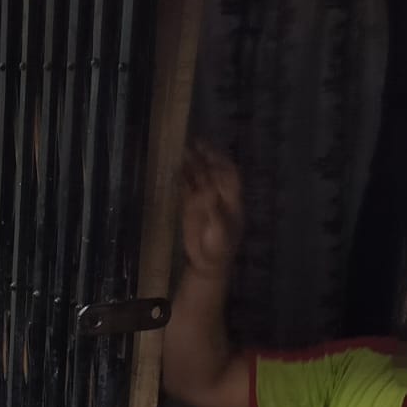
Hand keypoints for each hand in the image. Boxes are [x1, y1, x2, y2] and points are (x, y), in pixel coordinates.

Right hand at [181, 143, 243, 275]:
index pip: (229, 175)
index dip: (221, 161)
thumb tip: (209, 192)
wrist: (207, 264)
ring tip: (181, 149)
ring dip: (192, 163)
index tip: (211, 151)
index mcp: (231, 200)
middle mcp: (218, 194)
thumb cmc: (219, 250)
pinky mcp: (191, 206)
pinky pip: (187, 187)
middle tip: (193, 141)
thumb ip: (216, 213)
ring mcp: (204, 199)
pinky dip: (182, 177)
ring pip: (199, 176)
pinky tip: (174, 167)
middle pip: (213, 170)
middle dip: (206, 156)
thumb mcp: (221, 233)